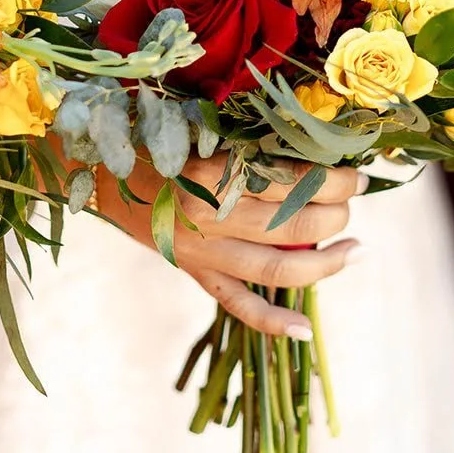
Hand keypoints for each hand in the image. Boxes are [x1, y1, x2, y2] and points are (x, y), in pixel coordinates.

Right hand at [99, 154, 363, 338]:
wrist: (97, 170)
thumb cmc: (153, 134)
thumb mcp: (199, 123)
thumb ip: (247, 134)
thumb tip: (312, 140)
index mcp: (211, 170)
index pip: (291, 179)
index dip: (333, 178)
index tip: (355, 172)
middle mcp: (209, 216)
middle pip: (294, 224)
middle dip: (337, 213)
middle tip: (352, 200)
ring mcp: (202, 251)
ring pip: (279, 268)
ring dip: (327, 262)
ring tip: (356, 250)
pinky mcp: (195, 272)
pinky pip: (239, 305)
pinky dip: (274, 323)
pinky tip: (306, 329)